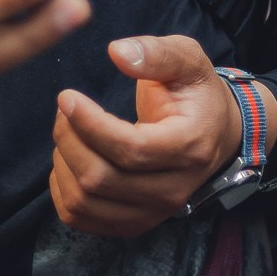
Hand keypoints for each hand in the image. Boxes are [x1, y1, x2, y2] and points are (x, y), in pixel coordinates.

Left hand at [49, 35, 263, 237]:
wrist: (215, 136)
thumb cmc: (196, 95)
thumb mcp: (188, 59)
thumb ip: (156, 53)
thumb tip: (117, 52)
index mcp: (189, 147)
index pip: (130, 149)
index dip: (90, 124)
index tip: (67, 97)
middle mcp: (173, 190)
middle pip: (101, 179)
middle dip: (69, 139)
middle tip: (65, 109)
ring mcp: (152, 212)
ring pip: (85, 202)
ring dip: (63, 163)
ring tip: (68, 130)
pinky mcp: (132, 223)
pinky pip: (80, 217)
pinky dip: (61, 189)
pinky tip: (69, 158)